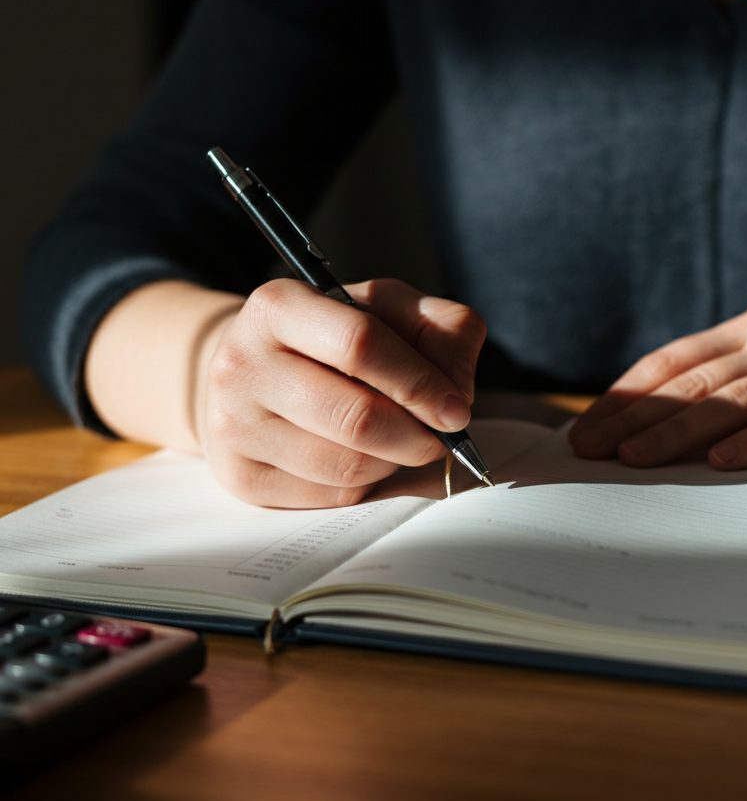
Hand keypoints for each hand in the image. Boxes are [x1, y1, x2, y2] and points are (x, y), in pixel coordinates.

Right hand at [200, 277, 484, 506]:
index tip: (456, 409)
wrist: (253, 372)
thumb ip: (442, 329)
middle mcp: (242, 363)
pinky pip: (329, 495)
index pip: (360, 344)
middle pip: (355, 417)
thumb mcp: (388, 309)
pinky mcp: (240, 476)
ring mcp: (233, 424)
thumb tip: (458, 393)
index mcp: (278, 306)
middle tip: (438, 438)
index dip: (420, 383)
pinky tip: (362, 457)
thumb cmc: (332, 339)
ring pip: (346, 466)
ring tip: (396, 440)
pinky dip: (365, 483)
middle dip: (415, 436)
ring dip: (392, 461)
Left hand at [569, 308, 746, 469]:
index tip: (587, 426)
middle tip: (590, 449)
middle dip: (636, 418)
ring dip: (678, 431)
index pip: (674, 361)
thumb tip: (657, 426)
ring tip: (633, 460)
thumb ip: (731, 380)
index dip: (627, 393)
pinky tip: (722, 462)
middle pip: (695, 382)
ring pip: (737, 400)